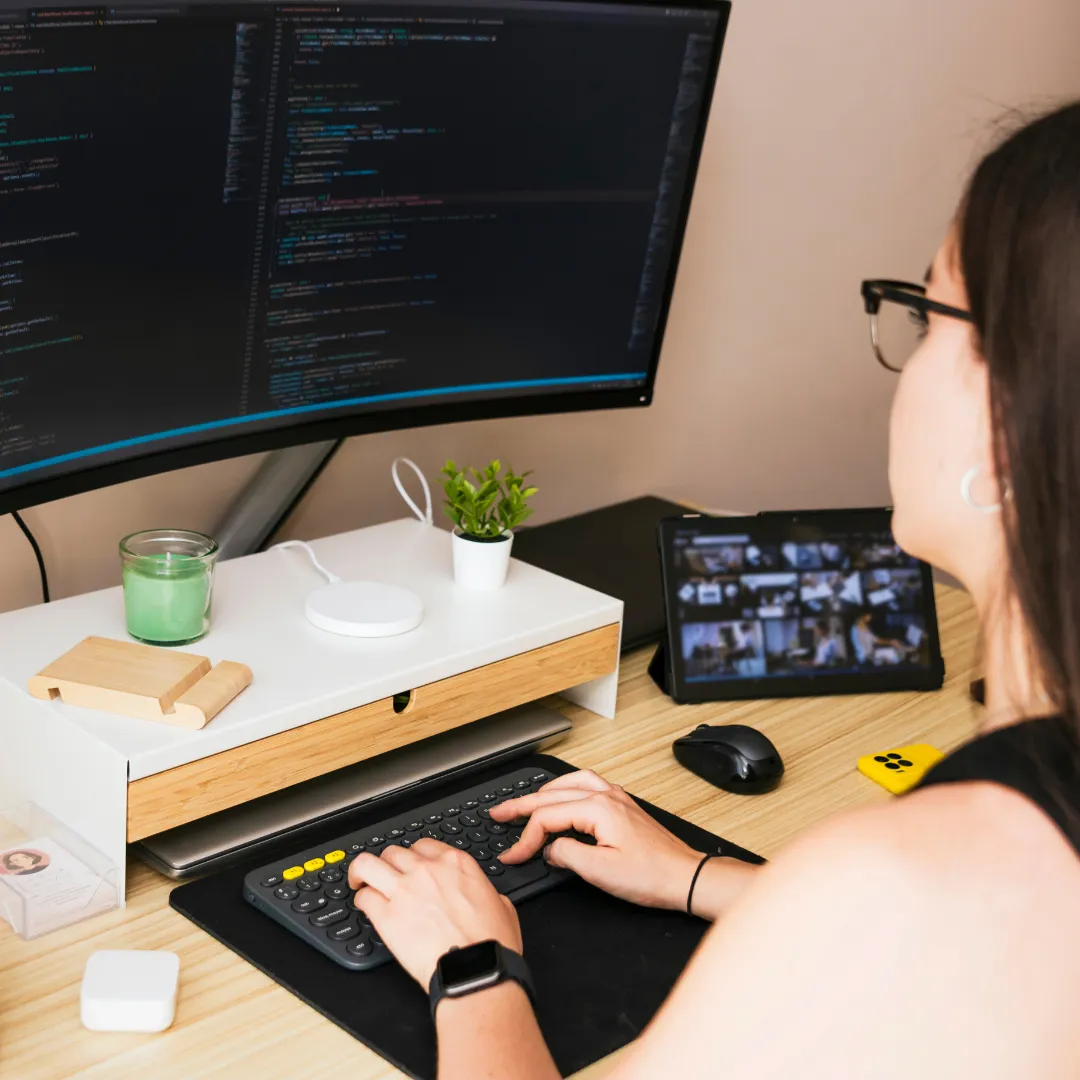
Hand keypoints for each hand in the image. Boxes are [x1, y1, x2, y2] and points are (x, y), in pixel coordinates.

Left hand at [348, 839, 521, 987]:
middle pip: (394, 852)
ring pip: (368, 864)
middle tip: (387, 876)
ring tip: (360, 881)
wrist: (476, 969)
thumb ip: (484, 891)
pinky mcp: (387, 916)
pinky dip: (361, 900)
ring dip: (362, 872)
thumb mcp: (501, 904)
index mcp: (456, 864)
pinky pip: (363, 897)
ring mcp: (404, 890)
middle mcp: (427, 870)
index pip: (424, 845)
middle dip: (389, 864)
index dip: (414, 856)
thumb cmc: (491, 943)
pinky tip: (365, 907)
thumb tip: (484, 896)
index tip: (411, 866)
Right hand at [491, 770, 702, 910]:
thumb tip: (549, 848)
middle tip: (498, 813)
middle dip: (521, 805)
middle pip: (553, 794)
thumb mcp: (601, 873)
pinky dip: (566, 789)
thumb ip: (567, 855)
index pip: (547, 817)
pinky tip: (561, 797)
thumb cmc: (652, 876)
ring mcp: (616, 798)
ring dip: (543, 791)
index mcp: (598, 809)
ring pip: (569, 783)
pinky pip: (587, 785)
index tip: (512, 855)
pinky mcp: (622, 806)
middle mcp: (606, 796)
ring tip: (524, 802)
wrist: (685, 877)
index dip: (525, 838)